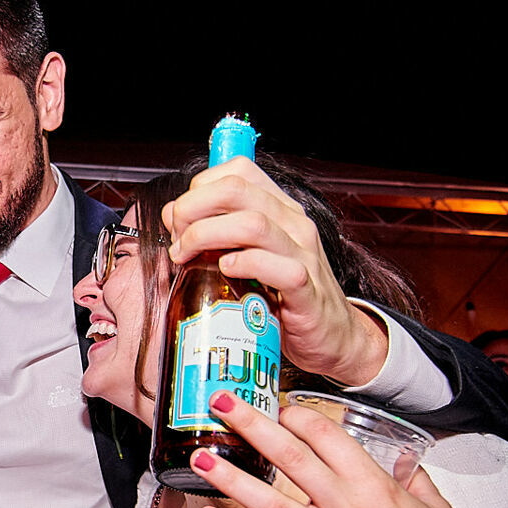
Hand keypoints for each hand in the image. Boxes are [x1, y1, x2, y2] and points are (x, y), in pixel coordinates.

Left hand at [162, 158, 388, 385]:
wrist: (334, 337)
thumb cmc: (287, 296)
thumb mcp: (252, 255)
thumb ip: (218, 232)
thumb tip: (174, 216)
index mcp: (279, 209)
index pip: (237, 171)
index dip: (199, 188)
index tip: (180, 218)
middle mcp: (293, 224)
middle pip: (235, 190)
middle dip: (192, 209)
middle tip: (177, 239)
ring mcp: (303, 254)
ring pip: (252, 224)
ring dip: (206, 235)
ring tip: (187, 257)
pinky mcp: (306, 289)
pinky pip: (278, 267)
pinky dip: (244, 264)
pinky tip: (225, 271)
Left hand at [184, 392, 507, 507]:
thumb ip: (414, 482)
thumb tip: (404, 464)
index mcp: (378, 485)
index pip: (327, 434)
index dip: (297, 414)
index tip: (278, 405)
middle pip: (290, 455)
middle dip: (251, 423)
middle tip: (220, 401)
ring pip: (270, 501)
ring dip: (230, 476)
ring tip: (200, 455)